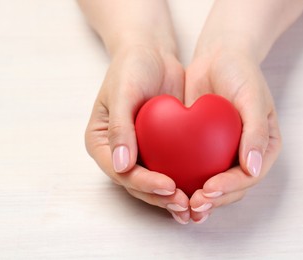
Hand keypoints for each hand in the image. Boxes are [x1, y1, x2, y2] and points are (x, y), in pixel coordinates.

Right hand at [85, 45, 190, 223]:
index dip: (144, 183)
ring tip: (193, 207)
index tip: (168, 186)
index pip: (120, 172)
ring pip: (154, 182)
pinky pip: (170, 169)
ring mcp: (141, 151)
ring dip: (172, 197)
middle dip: (160, 197)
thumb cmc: (131, 67)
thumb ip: (120, 127)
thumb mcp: (122, 92)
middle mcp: (120, 152)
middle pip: (137, 183)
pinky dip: (184, 182)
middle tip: (184, 204)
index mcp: (103, 142)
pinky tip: (199, 191)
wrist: (151, 53)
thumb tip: (121, 164)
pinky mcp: (160, 147)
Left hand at [182, 0, 302, 224]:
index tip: (209, 190)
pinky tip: (171, 187)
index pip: (250, 176)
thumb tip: (254, 168)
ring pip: (214, 184)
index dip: (231, 187)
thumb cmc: (241, 73)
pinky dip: (186, 180)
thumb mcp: (253, 98)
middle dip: (214, 200)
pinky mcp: (205, 148)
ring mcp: (225, 152)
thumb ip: (256, 132)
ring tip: (184, 208)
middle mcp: (246, 154)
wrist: (218, 56)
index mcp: (263, 147)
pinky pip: (197, 168)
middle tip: (194, 205)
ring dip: (201, 199)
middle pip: (233, 187)